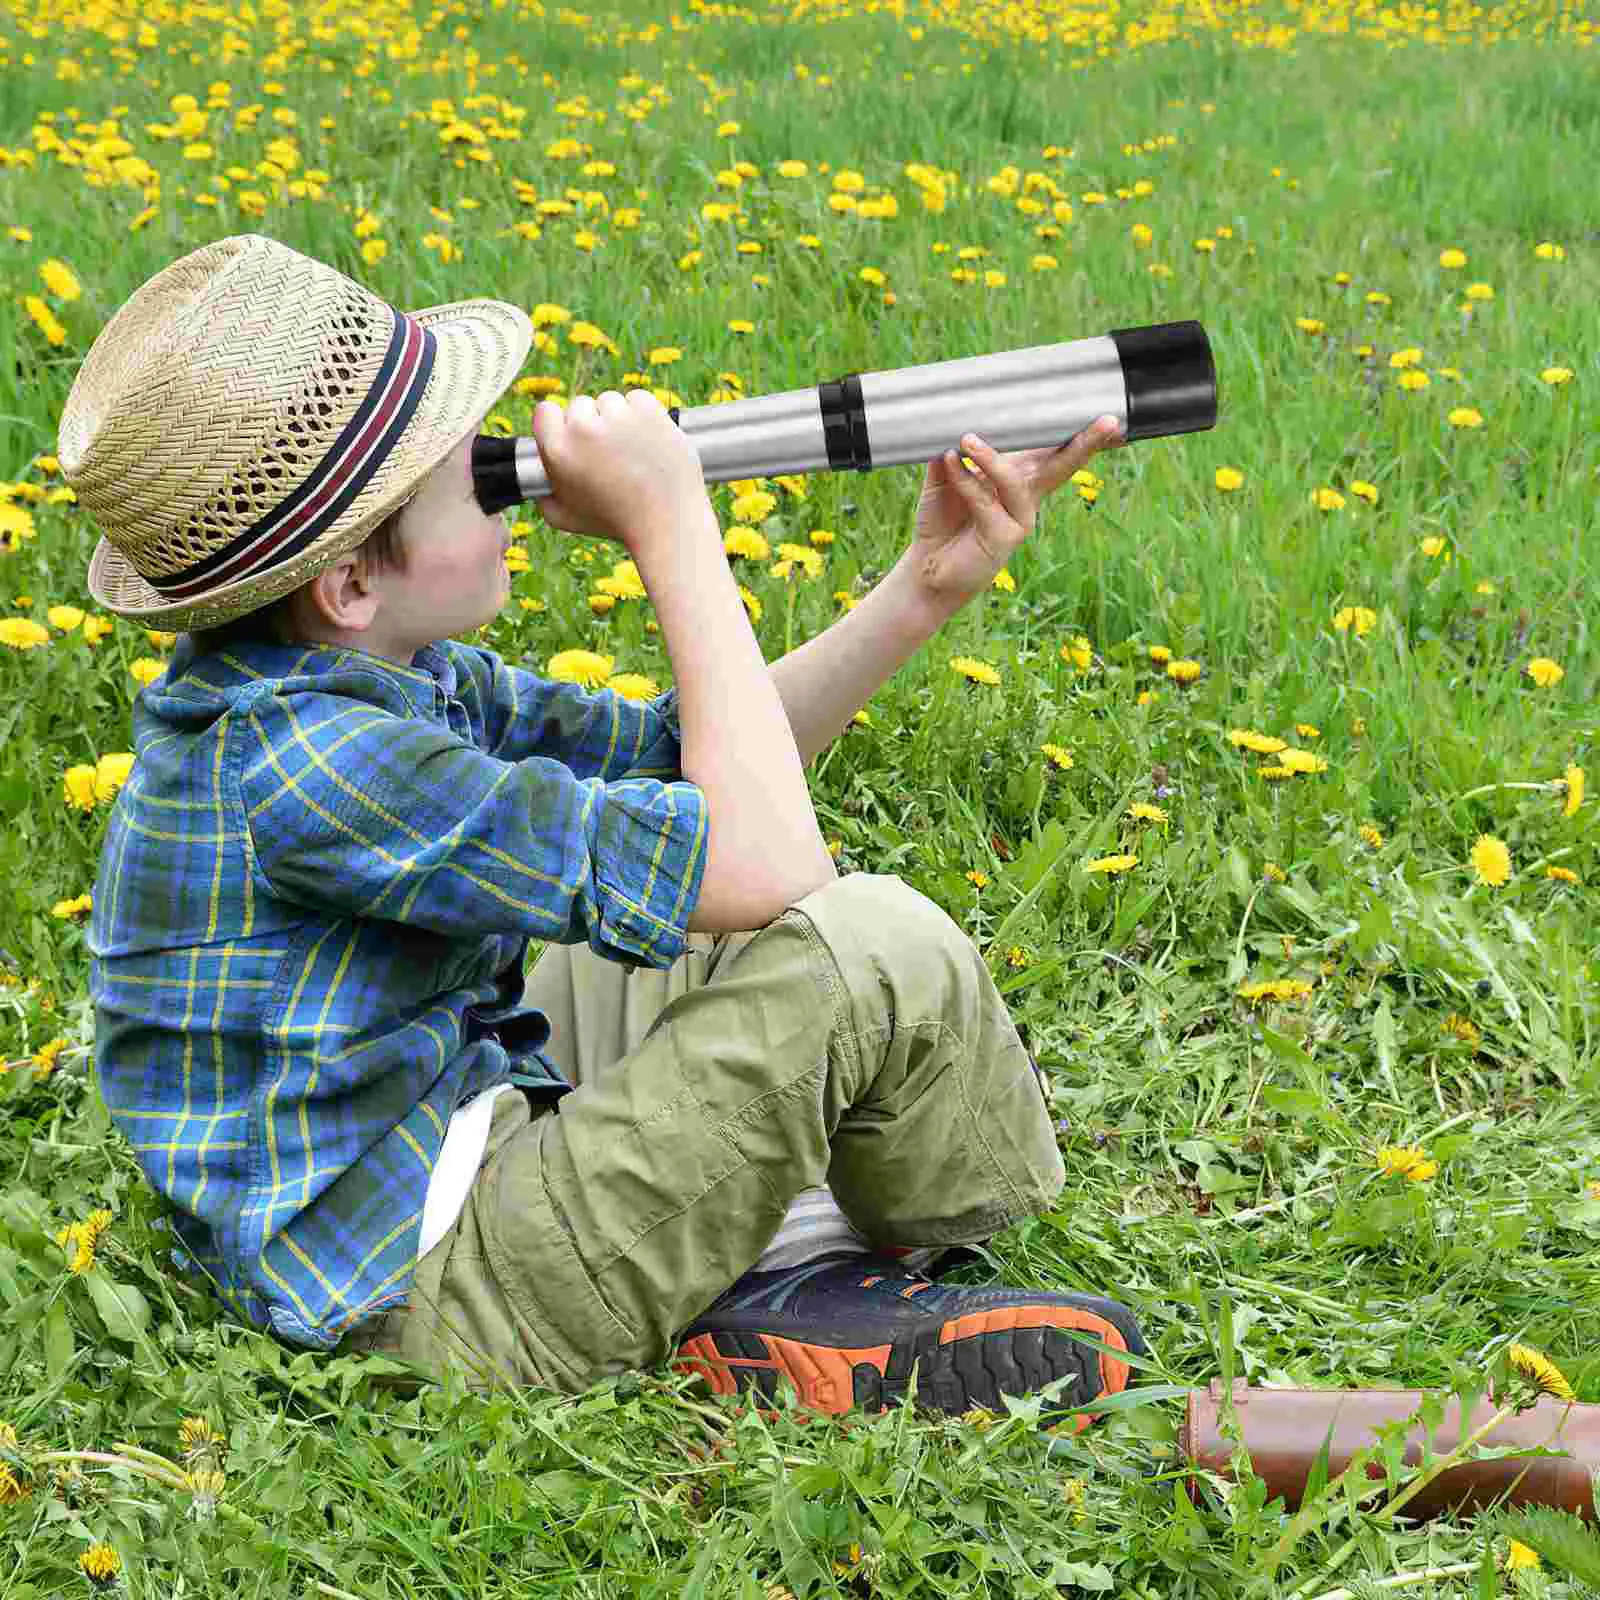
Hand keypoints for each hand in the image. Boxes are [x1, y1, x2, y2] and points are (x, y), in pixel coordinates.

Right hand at [530, 390, 707, 548]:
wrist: (668, 522)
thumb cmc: (618, 523)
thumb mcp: (567, 519)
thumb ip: (544, 496)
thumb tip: (538, 481)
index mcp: (558, 451)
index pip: (545, 411)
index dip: (560, 424)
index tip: (575, 437)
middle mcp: (584, 429)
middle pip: (580, 405)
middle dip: (593, 424)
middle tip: (611, 455)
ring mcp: (618, 416)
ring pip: (610, 401)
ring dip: (619, 419)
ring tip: (632, 452)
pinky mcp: (648, 410)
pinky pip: (637, 399)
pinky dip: (643, 415)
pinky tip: (647, 442)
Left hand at [906, 414, 1126, 610]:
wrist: (927, 569)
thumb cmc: (942, 523)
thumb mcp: (944, 482)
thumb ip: (950, 456)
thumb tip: (950, 427)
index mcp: (1018, 480)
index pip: (1050, 452)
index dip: (1075, 434)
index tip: (1106, 416)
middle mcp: (1026, 499)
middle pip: (1061, 466)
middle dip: (1086, 443)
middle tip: (1110, 421)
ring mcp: (1018, 519)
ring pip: (1015, 481)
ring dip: (991, 458)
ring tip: (968, 439)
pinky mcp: (1003, 537)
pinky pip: (985, 500)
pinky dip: (965, 480)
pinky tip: (950, 463)